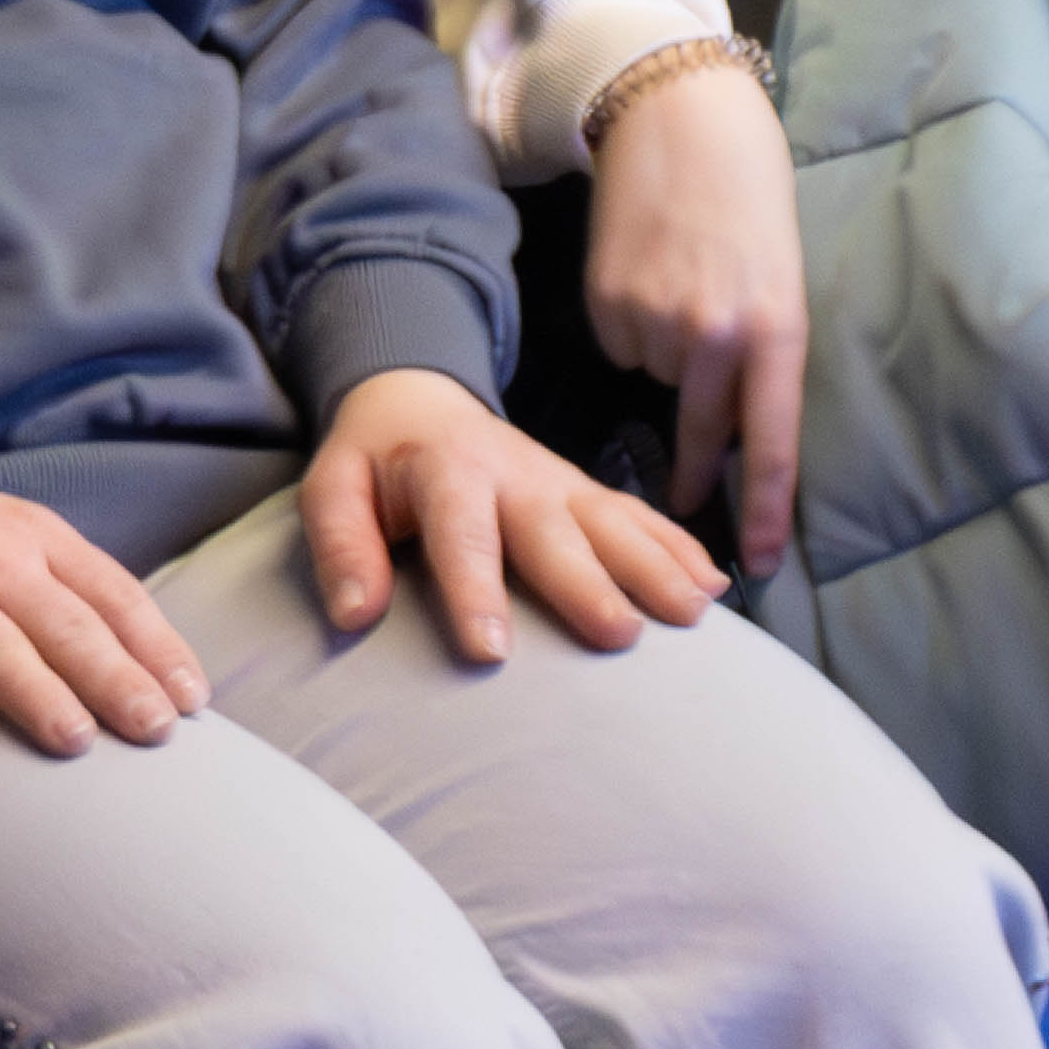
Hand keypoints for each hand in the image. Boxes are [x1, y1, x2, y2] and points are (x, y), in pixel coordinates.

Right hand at [0, 449, 206, 757]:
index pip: (111, 594)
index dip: (156, 647)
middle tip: (156, 731)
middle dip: (116, 679)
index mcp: (32, 535)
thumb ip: (60, 581)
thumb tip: (136, 656)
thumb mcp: (2, 530)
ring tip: (77, 742)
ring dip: (38, 695)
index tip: (191, 699)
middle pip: (64, 625)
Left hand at [297, 365, 716, 659]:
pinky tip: (715, 583)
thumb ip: (341, 544)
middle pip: (554, 531)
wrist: (420, 397)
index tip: (490, 651)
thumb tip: (355, 613)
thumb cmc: (375, 461)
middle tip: (619, 635)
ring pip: (613, 522)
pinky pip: (641, 516)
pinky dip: (680, 546)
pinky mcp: (586, 492)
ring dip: (655, 565)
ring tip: (693, 612)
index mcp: (446, 470)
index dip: (473, 590)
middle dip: (588, 583)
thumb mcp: (333, 486)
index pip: (461, 533)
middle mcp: (514, 474)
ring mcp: (559, 481)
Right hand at [581, 40, 810, 576]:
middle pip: (700, 430)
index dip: (762, 510)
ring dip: (667, 355)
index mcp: (775, 330)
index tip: (756, 566)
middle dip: (693, 469)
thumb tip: (730, 430)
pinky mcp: (606, 302)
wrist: (681, 119)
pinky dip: (632, 325)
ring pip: (658, 378)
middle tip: (686, 503)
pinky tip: (646, 273)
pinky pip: (621, 345)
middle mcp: (714, 334)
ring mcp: (655, 319)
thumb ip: (763, 354)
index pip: (770, 443)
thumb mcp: (781, 280)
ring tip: (681, 285)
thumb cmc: (750, 199)